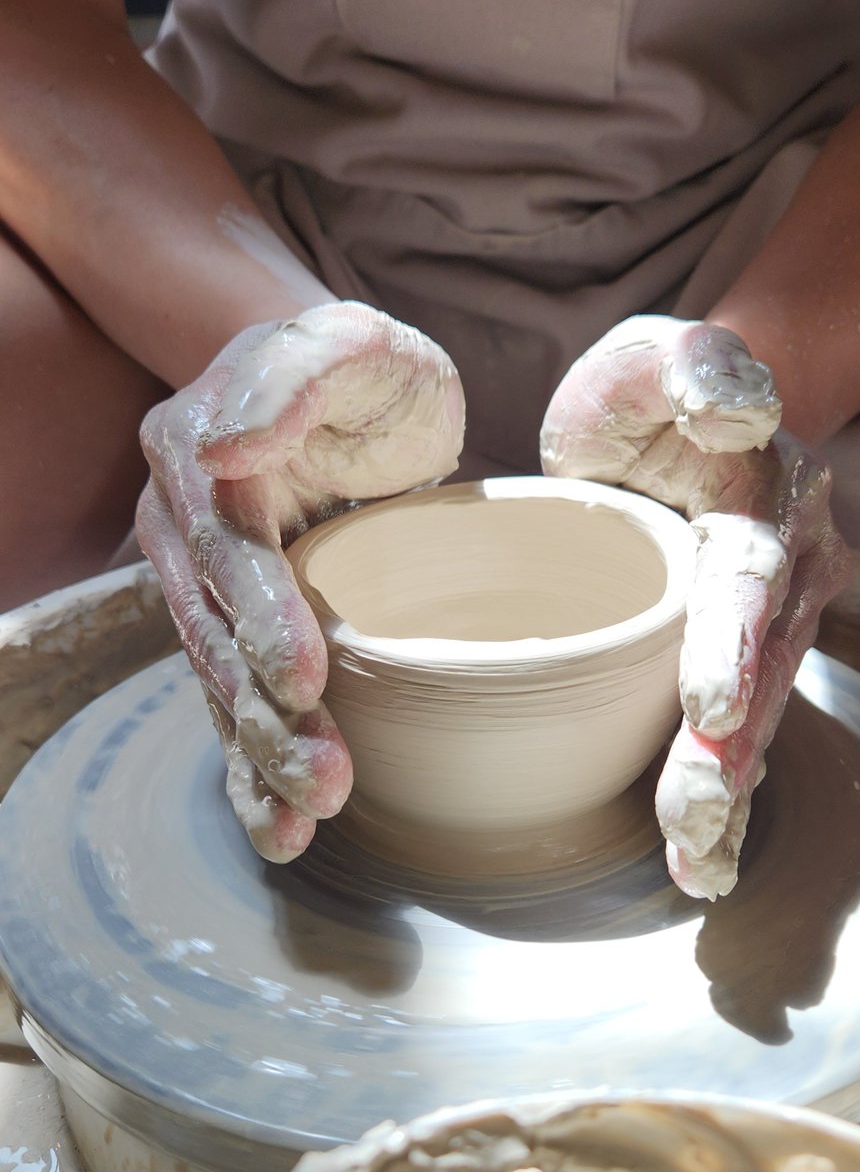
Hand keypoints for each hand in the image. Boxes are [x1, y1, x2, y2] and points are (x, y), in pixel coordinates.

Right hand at [137, 302, 464, 860]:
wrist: (349, 391)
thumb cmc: (364, 368)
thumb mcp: (349, 341)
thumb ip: (294, 376)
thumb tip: (225, 441)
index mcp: (199, 457)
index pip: (229, 548)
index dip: (265, 617)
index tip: (307, 678)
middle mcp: (182, 528)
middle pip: (218, 637)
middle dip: (266, 717)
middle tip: (325, 780)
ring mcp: (201, 585)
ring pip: (221, 685)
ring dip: (261, 760)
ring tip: (306, 823)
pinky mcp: (233, 628)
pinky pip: (232, 704)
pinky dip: (252, 771)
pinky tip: (279, 830)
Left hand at [540, 316, 849, 899]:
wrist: (674, 418)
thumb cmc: (652, 391)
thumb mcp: (658, 357)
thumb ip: (696, 367)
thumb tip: (738, 407)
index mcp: (766, 503)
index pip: (749, 577)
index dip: (730, 640)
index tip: (709, 700)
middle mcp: (785, 573)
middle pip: (760, 670)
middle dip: (727, 749)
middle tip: (690, 814)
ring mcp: (768, 626)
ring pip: (754, 719)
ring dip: (726, 794)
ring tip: (698, 864)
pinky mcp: (737, 663)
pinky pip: (737, 736)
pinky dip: (723, 804)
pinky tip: (703, 864)